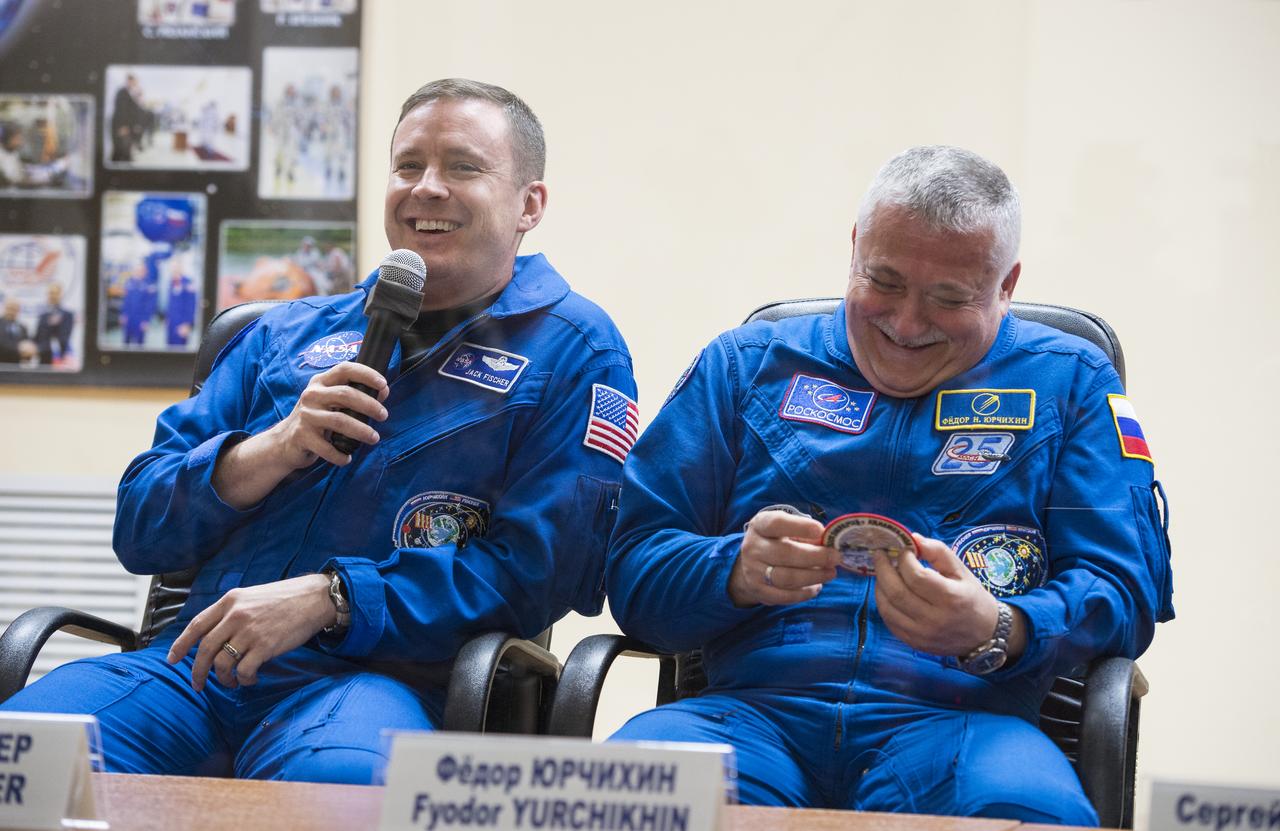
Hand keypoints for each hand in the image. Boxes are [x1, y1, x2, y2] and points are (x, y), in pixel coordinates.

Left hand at [166, 574, 335, 690]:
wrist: (315, 598)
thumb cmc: (285, 599)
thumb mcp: (252, 596)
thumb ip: (232, 612)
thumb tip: (213, 637)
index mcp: (230, 601)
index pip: (196, 625)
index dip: (181, 645)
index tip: (172, 660)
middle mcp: (236, 615)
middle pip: (205, 650)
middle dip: (197, 672)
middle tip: (198, 685)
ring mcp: (250, 631)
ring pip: (223, 664)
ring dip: (224, 679)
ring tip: (232, 682)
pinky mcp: (265, 646)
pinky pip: (244, 671)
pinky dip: (244, 680)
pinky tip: (251, 679)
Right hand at [263, 361, 390, 469]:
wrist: (285, 441)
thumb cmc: (317, 418)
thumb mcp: (331, 402)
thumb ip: (355, 394)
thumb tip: (383, 390)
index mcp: (321, 382)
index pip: (345, 369)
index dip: (366, 374)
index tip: (383, 384)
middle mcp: (311, 395)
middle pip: (346, 394)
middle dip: (370, 405)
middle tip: (383, 415)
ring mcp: (306, 415)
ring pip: (340, 420)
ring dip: (361, 431)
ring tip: (374, 438)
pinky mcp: (301, 436)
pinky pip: (327, 448)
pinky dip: (341, 455)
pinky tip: (347, 458)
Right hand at [727, 509, 840, 606]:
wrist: (750, 563)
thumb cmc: (776, 541)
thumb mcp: (785, 529)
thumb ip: (804, 533)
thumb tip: (828, 543)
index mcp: (760, 526)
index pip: (776, 524)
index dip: (799, 527)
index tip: (820, 531)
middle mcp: (752, 547)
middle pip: (785, 554)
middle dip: (816, 557)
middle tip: (836, 558)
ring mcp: (753, 571)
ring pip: (786, 578)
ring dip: (813, 576)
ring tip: (830, 573)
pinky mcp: (758, 591)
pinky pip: (784, 596)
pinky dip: (804, 593)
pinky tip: (816, 586)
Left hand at [874, 532, 1022, 656]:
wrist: (984, 635)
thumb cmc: (972, 598)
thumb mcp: (962, 571)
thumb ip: (938, 552)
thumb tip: (913, 538)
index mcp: (951, 599)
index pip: (916, 577)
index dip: (904, 559)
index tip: (904, 549)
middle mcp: (934, 619)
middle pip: (897, 592)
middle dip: (883, 568)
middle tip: (880, 554)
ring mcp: (921, 634)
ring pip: (887, 607)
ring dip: (880, 585)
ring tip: (882, 571)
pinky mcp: (913, 643)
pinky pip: (889, 621)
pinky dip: (883, 602)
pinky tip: (886, 590)